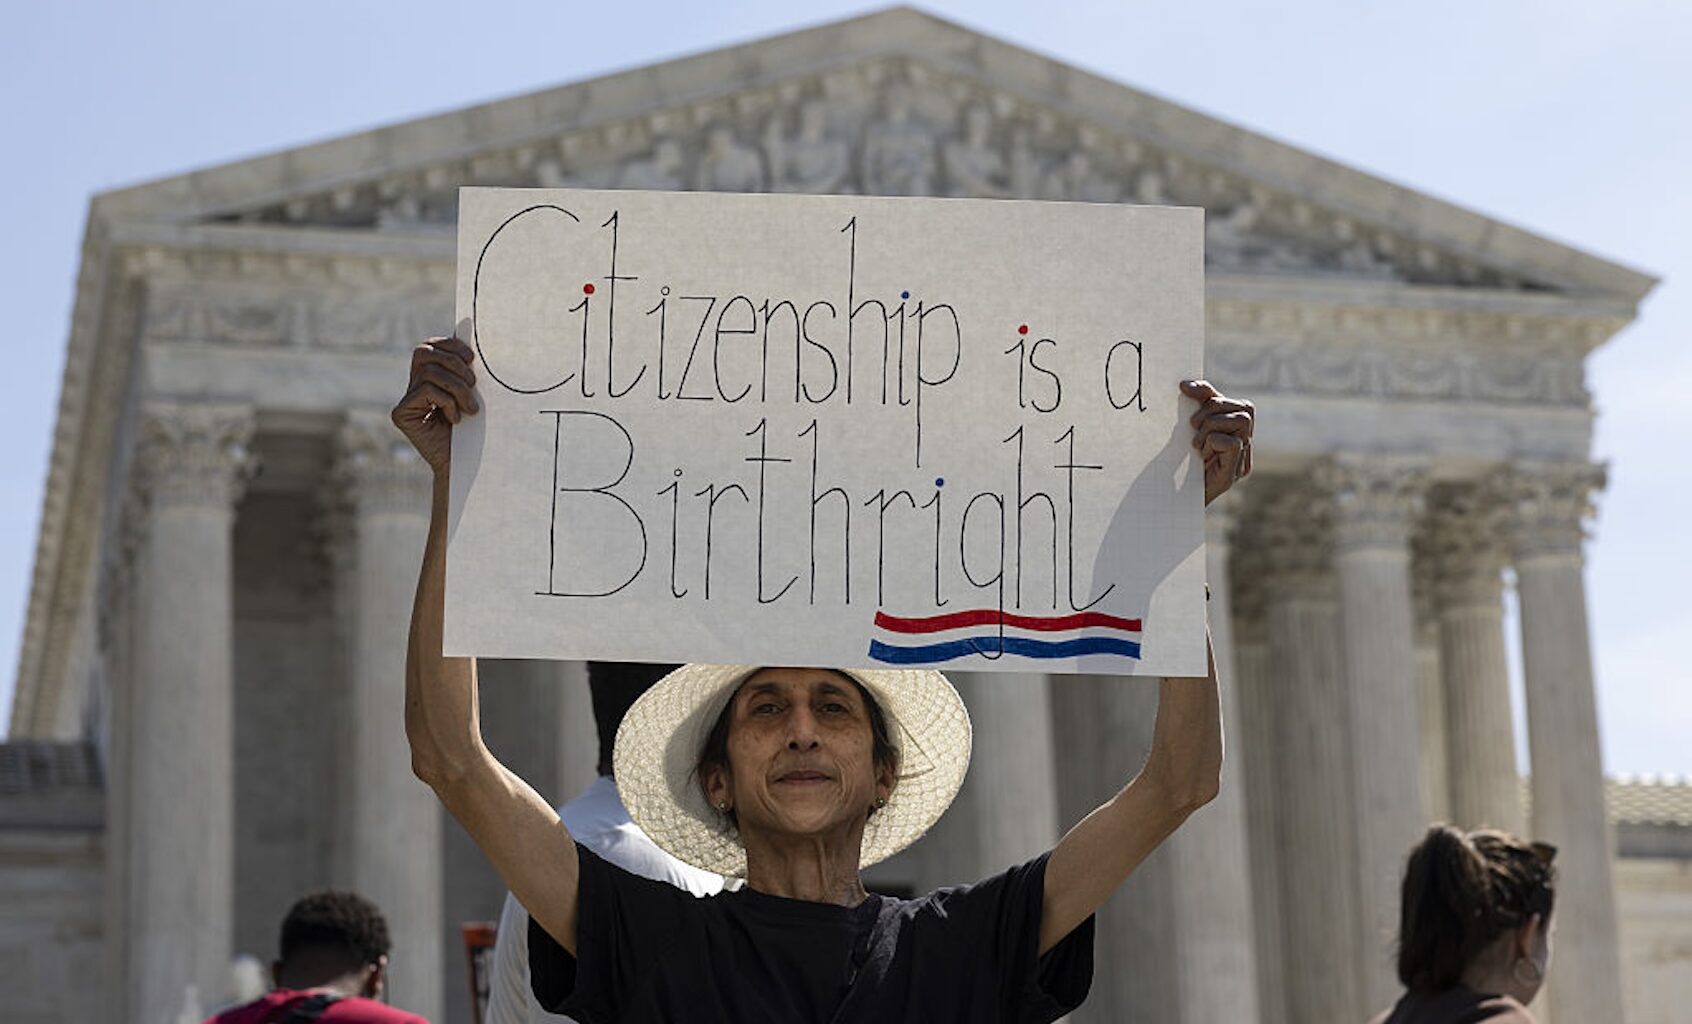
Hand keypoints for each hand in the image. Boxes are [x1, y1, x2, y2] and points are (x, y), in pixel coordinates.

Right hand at [392, 336, 478, 475]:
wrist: (466, 464)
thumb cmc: (473, 429)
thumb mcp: (472, 393)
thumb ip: (466, 368)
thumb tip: (467, 327)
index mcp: (429, 377)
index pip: (430, 346)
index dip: (450, 345)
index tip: (472, 359)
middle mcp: (413, 385)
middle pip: (424, 351)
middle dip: (454, 363)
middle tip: (475, 384)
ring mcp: (405, 399)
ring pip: (430, 372)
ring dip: (458, 388)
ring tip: (471, 409)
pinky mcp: (400, 413)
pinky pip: (426, 391)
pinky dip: (447, 402)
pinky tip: (455, 419)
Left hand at [1181, 379, 1252, 505]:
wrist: (1170, 503)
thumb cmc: (1177, 465)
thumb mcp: (1186, 431)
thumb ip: (1193, 408)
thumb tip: (1184, 385)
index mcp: (1236, 435)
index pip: (1236, 403)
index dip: (1211, 393)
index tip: (1183, 389)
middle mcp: (1245, 447)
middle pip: (1245, 408)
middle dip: (1213, 409)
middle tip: (1192, 424)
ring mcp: (1242, 461)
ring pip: (1242, 421)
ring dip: (1212, 425)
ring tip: (1196, 443)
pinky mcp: (1234, 474)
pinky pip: (1233, 443)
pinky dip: (1213, 442)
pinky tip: (1200, 454)